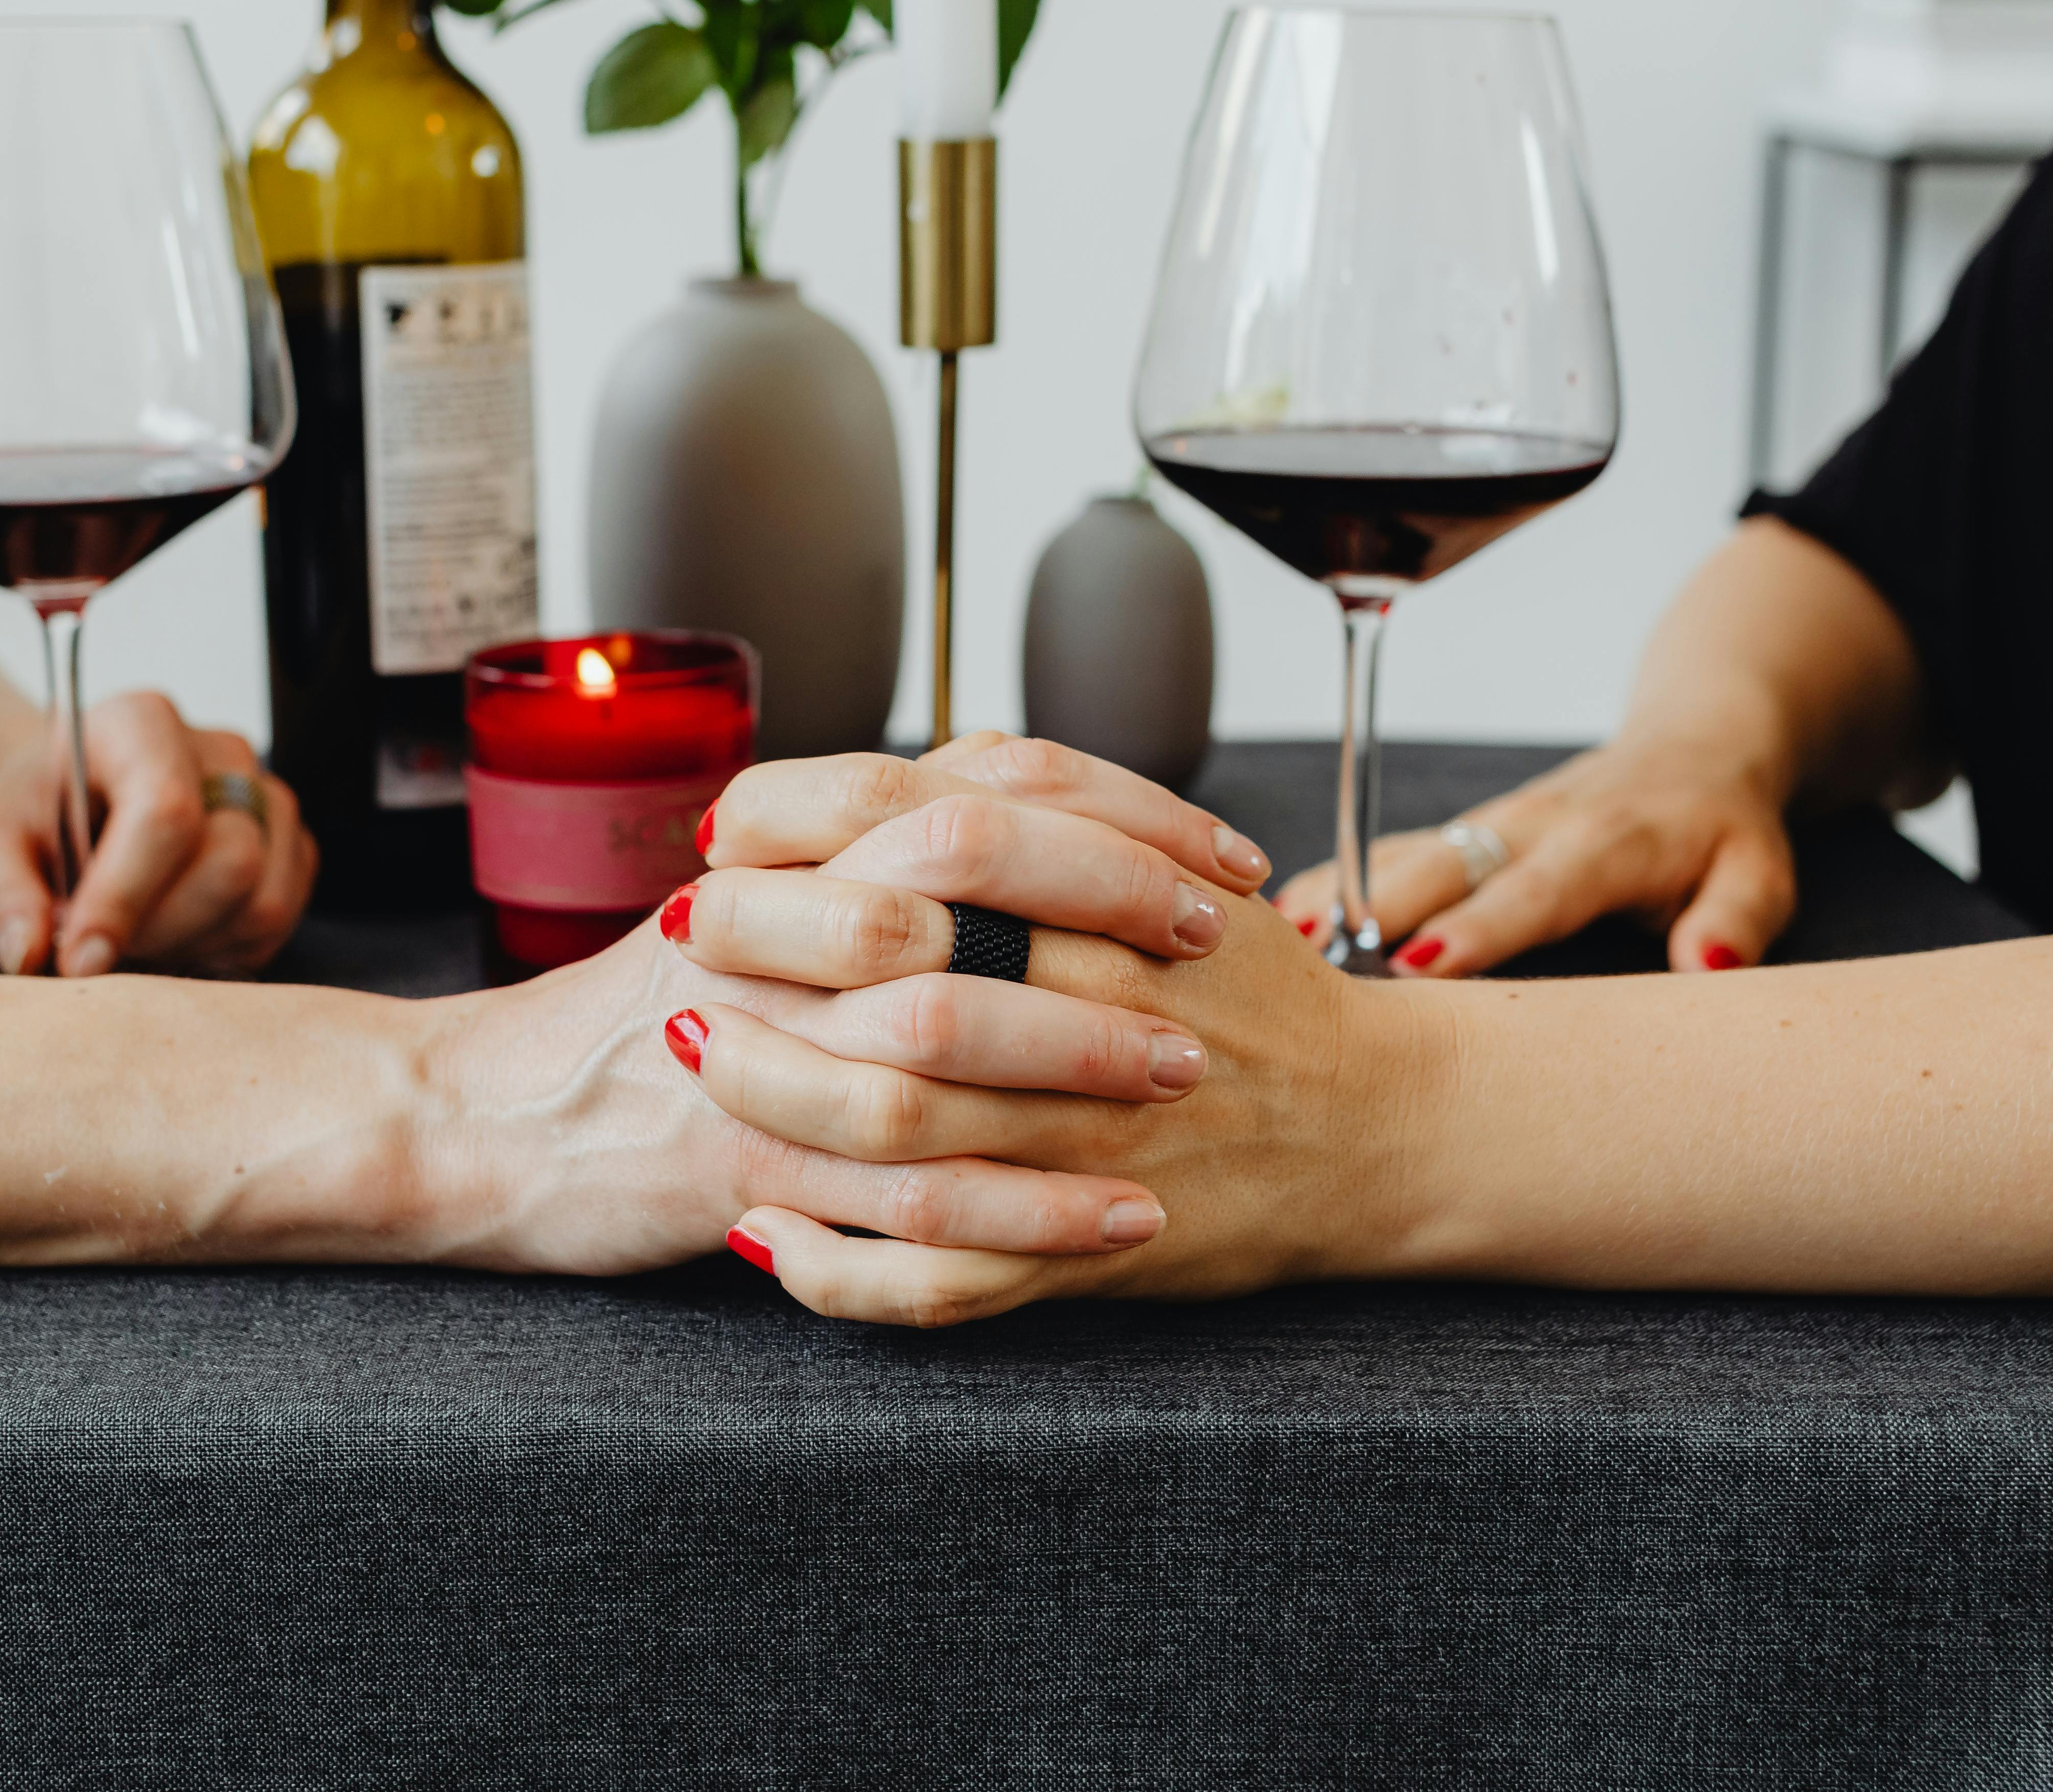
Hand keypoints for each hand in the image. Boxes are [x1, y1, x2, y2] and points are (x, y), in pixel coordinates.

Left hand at [0, 691, 317, 979]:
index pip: (166, 811)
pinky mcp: (291, 848)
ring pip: (265, 900)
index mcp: (139, 723)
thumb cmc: (27, 815)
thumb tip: (31, 953)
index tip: (78, 959)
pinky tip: (172, 941)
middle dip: (159, 931)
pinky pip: (279, 922)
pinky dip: (224, 952)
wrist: (64, 802)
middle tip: (96, 952)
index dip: (126, 897)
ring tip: (133, 943)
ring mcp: (267, 797)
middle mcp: (221, 751)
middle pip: (232, 862)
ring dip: (193, 947)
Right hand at [418, 740, 1278, 1277]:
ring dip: (1088, 1051)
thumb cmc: (620, 1021)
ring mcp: (762, 1044)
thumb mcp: (733, 909)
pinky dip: (1029, 1208)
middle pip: (972, 876)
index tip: (1203, 849)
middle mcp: (775, 927)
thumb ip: (850, 858)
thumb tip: (995, 808)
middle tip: (1213, 941)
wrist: (476, 1120)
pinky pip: (912, 1189)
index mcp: (782, 854)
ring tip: (1191, 1074)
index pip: (971, 785)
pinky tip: (1120, 1222)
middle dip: (1115, 904)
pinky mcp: (747, 1164)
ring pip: (952, 1026)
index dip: (1106, 807)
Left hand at [685, 844, 1423, 1325]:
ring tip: (694, 1067)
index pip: (937, 834)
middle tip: (678, 951)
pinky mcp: (1086, 1251)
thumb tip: (882, 773)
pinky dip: (838, 1265)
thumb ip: (1039, 799)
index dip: (810, 832)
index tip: (721, 839)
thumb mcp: (1159, 859)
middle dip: (768, 966)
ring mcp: (1089, 1140)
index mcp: (1111, 906)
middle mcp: (1099, 1016)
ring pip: (903, 1128)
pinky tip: (763, 1235)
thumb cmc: (1244, 985)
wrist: (1375, 1122)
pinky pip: (941, 1278)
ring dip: (775, 1102)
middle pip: (902, 980)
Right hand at [1273, 732, 1795, 977]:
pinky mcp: (1467, 832)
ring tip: (1271, 935)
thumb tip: (1708, 964)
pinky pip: (1392, 853)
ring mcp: (1492, 826)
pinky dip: (1333, 876)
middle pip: (1445, 864)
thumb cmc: (1722, 830)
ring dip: (1338, 890)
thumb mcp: (1761, 873)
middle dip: (1376, 905)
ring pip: (1402, 853)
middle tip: (1309, 953)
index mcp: (1607, 842)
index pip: (1538, 888)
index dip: (1479, 925)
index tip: (1419, 962)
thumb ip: (1737, 920)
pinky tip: (1279, 914)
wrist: (1695, 749)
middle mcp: (1535, 827)